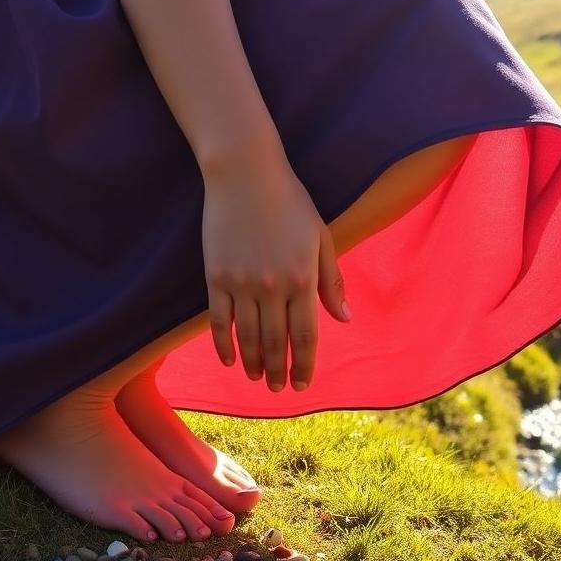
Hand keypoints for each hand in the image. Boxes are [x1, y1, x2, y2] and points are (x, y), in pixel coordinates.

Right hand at [201, 147, 350, 391]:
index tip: (303, 385)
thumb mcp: (320, 237)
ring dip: (252, 363)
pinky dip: (223, 344)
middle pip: (276, 342)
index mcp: (303, 278)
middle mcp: (273, 287)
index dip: (305, 364)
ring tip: (255, 378)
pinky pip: (219, 320)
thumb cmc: (289, 201)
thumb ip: (331, 281)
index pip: (306, 335)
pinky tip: (229, 360)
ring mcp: (242, 283)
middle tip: (277, 388)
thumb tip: (344, 319)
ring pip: (248, 336)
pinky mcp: (216, 276)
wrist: (245, 172)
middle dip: (278, 371)